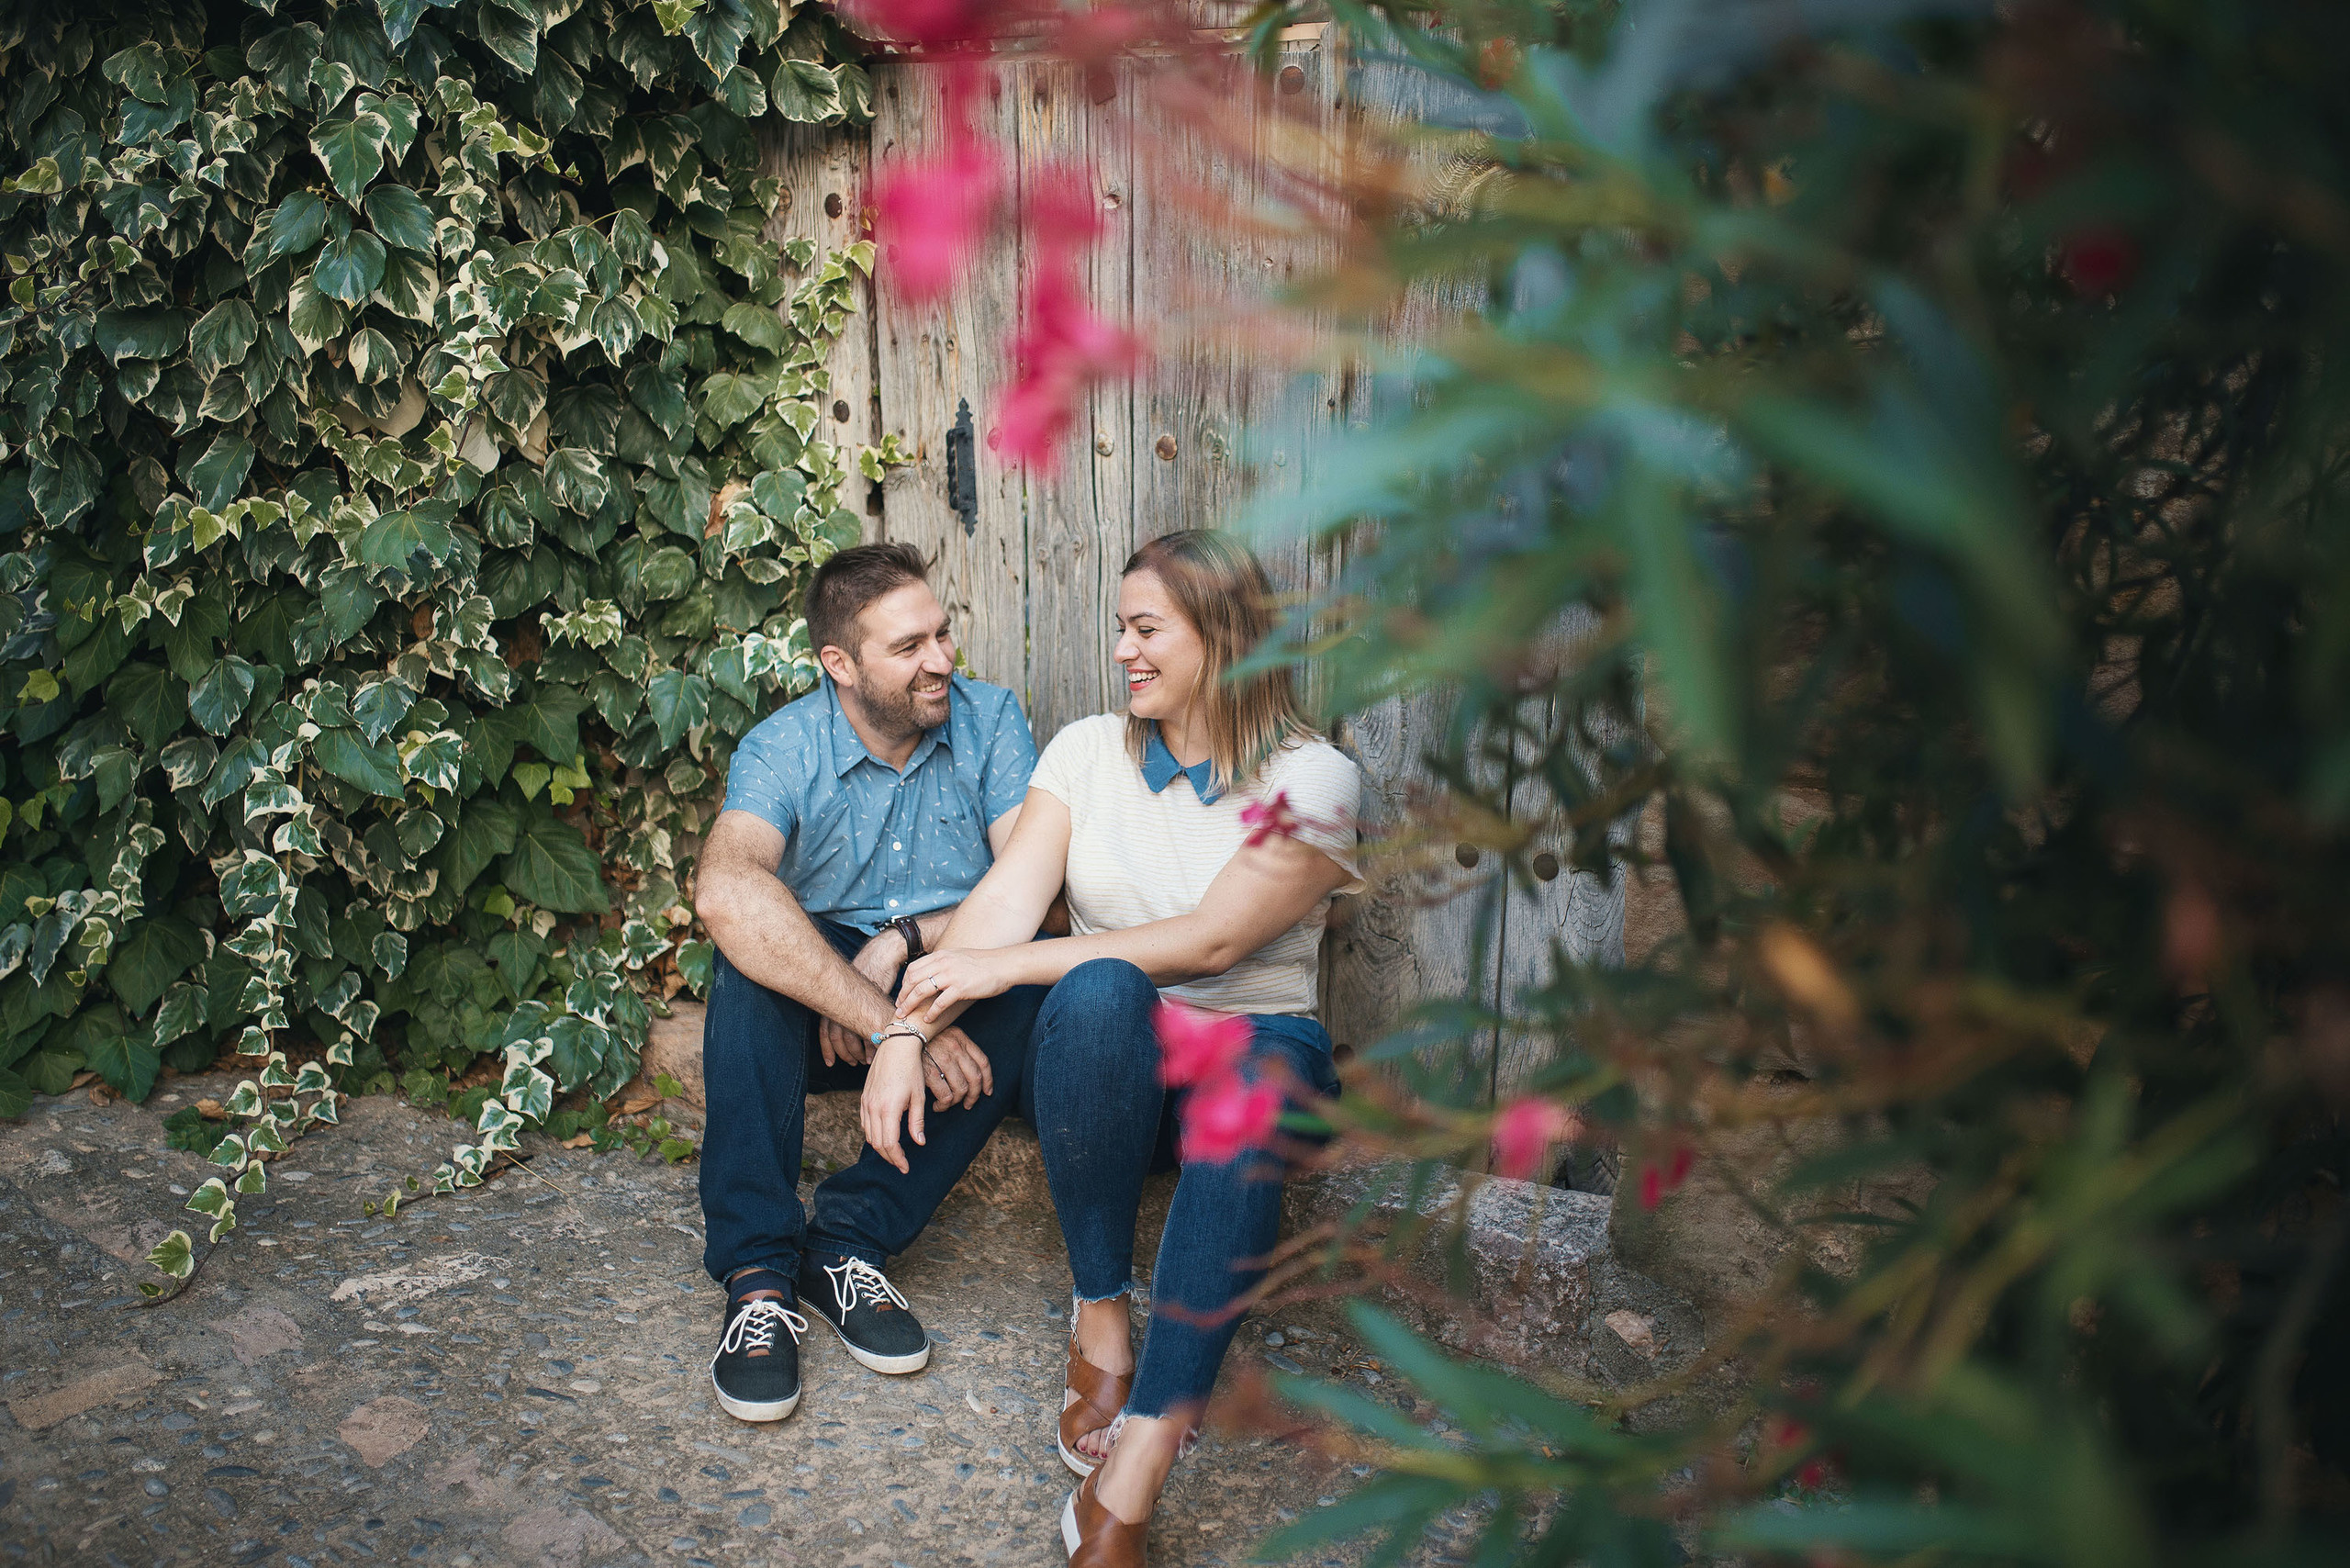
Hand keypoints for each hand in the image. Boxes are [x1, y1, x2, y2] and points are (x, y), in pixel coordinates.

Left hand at [819, 927, 907, 1065]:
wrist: (882, 955)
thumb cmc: (870, 971)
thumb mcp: (853, 989)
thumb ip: (846, 1005)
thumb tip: (845, 1021)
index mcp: (834, 1000)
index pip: (825, 1031)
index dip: (827, 1048)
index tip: (830, 1062)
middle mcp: (842, 1004)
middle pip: (837, 1037)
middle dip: (842, 1054)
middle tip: (850, 1063)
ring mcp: (857, 1006)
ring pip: (852, 1037)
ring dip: (857, 1052)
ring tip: (865, 1060)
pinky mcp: (872, 1007)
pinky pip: (869, 1032)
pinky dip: (871, 1046)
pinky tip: (875, 1052)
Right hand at [859, 1035, 928, 1174]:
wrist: (896, 1046)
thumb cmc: (911, 1069)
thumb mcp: (918, 1097)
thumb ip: (917, 1122)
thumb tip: (919, 1143)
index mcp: (888, 1109)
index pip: (889, 1144)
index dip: (897, 1159)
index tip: (905, 1167)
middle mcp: (873, 1108)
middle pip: (877, 1143)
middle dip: (889, 1157)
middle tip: (901, 1164)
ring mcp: (866, 1102)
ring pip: (869, 1135)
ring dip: (881, 1147)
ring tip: (894, 1153)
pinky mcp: (864, 1098)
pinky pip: (865, 1123)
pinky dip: (873, 1135)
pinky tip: (884, 1136)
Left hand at [899, 948, 1016, 1024]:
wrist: (1004, 965)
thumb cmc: (984, 963)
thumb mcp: (959, 957)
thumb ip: (944, 963)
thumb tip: (933, 974)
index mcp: (941, 955)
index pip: (913, 969)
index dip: (904, 983)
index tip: (902, 995)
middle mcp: (943, 963)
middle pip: (913, 980)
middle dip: (903, 996)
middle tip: (899, 1009)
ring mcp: (951, 975)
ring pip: (921, 991)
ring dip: (910, 1005)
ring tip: (905, 1016)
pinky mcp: (961, 988)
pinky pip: (939, 1002)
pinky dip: (931, 1012)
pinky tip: (928, 1019)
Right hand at [920, 1025, 992, 1109]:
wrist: (898, 1035)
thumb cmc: (921, 1039)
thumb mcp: (943, 1035)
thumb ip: (958, 1049)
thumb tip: (971, 1074)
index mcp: (960, 1038)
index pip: (983, 1062)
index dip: (988, 1080)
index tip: (987, 1092)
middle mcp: (955, 1047)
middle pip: (975, 1078)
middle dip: (974, 1096)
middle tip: (968, 1104)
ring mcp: (943, 1059)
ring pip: (961, 1089)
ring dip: (956, 1102)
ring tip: (947, 1104)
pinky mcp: (930, 1072)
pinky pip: (946, 1096)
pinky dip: (943, 1105)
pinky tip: (937, 1106)